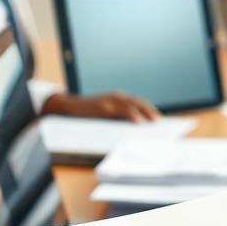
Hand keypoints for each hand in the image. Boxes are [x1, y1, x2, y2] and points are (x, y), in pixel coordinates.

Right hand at [42, 91, 158, 121]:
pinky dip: (132, 115)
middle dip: (150, 111)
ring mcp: (109, 101)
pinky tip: (138, 122)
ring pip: (132, 105)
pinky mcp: (103, 107)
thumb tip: (135, 128)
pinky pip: (121, 111)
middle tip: (159, 121)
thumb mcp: (105, 113)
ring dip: (145, 113)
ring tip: (154, 122)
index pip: (137, 103)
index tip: (158, 118)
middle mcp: (116, 97)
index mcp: (117, 99)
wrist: (67, 107)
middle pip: (138, 102)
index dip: (149, 109)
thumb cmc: (87, 114)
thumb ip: (117, 117)